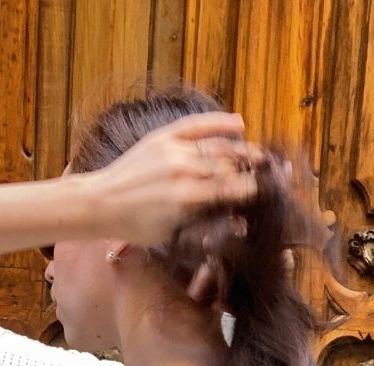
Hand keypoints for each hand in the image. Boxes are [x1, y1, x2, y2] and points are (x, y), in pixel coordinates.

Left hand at [83, 112, 260, 245]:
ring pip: (218, 146)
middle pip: (229, 165)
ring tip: (259, 153)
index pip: (232, 190)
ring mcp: (173, 150)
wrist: (102, 203)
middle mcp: (183, 170)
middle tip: (272, 170)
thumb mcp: (174, 234)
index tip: (270, 190)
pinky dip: (219, 122)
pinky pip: (197, 125)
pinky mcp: (163, 137)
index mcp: (187, 198)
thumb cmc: (138, 226)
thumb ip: (207, 226)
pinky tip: (239, 123)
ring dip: (242, 149)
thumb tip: (241, 224)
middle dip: (253, 168)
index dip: (254, 189)